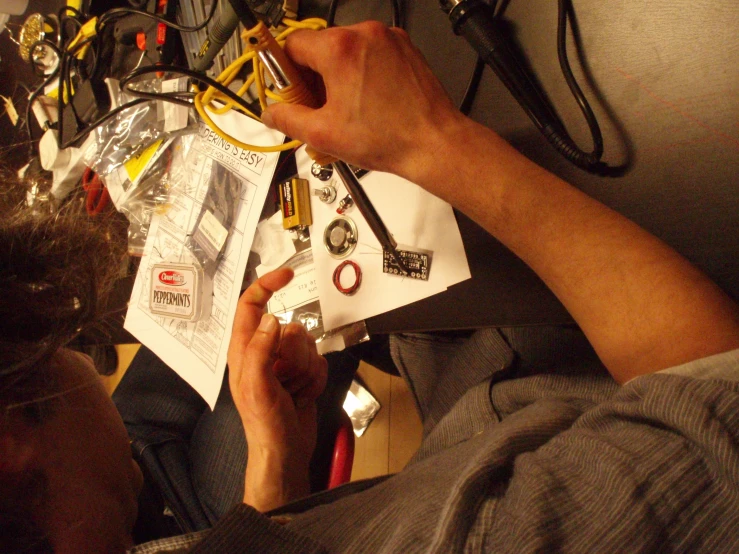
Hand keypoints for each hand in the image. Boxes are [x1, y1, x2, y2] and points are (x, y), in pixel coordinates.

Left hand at [227, 268, 327, 511]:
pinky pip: (320, 361)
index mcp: (244, 350)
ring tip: (293, 391)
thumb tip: (272, 319)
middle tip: (285, 378)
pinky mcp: (302, 374)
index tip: (286, 275)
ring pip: (308, 344)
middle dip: (295, 354)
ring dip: (306, 370)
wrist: (286, 453)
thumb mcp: (256, 387)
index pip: (251, 305)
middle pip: (290, 327)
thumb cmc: (264, 425)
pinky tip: (304, 396)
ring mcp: (284, 363)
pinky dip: (316, 380)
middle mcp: (264, 352)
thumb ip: (260, 350)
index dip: (266, 286)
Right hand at [261, 21, 464, 184]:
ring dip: (338, 76)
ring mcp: (388, 39)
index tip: (289, 90)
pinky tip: (366, 103)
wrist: (433, 143)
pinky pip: (371, 55)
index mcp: (340, 48)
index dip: (286, 71)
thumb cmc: (390, 138)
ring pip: (347, 51)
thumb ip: (288, 119)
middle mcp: (365, 34)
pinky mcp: (405, 49)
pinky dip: (363, 74)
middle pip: (320, 47)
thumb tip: (271, 113)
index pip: (293, 45)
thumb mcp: (324, 134)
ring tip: (346, 110)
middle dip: (313, 77)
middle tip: (317, 108)